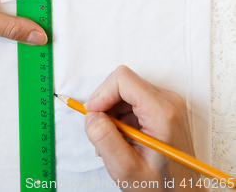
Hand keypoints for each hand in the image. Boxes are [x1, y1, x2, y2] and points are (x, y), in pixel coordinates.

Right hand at [84, 66, 199, 190]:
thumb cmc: (161, 187)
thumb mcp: (126, 168)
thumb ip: (104, 138)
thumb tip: (91, 115)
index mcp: (162, 113)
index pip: (123, 79)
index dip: (102, 93)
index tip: (92, 113)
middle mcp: (168, 101)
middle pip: (124, 83)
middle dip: (105, 104)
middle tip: (100, 131)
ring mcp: (168, 102)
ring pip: (126, 90)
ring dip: (112, 111)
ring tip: (112, 140)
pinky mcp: (164, 106)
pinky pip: (134, 98)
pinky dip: (121, 114)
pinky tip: (122, 137)